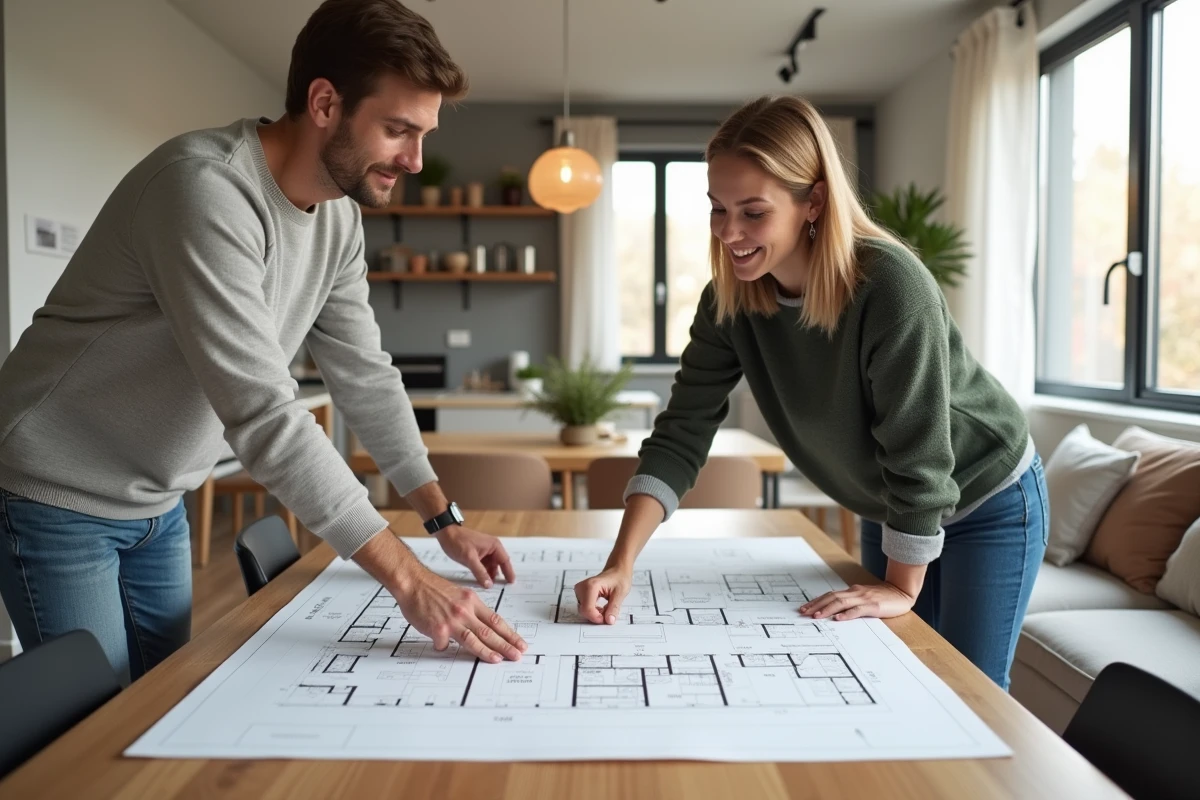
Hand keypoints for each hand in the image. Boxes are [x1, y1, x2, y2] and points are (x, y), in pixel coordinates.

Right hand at [391, 568, 526, 662]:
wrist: (412, 582)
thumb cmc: (432, 588)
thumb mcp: (458, 594)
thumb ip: (469, 610)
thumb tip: (478, 626)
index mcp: (472, 601)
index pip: (495, 620)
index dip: (509, 634)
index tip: (519, 643)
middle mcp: (465, 611)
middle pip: (489, 631)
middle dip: (506, 645)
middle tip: (517, 655)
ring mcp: (451, 620)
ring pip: (474, 639)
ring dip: (488, 651)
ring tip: (499, 660)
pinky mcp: (437, 628)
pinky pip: (444, 644)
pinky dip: (443, 647)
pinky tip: (441, 647)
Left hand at [435, 526, 515, 588]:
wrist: (445, 534)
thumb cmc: (458, 542)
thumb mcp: (469, 558)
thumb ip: (480, 572)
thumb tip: (489, 585)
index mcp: (494, 546)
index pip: (505, 561)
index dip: (509, 572)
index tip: (511, 583)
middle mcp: (492, 549)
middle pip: (498, 565)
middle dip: (499, 576)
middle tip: (500, 590)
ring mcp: (484, 552)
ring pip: (490, 567)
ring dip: (490, 576)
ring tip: (489, 588)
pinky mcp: (477, 555)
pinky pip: (483, 567)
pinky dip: (483, 573)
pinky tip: (481, 581)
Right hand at [574, 567, 632, 624]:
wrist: (617, 570)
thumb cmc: (619, 577)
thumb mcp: (620, 593)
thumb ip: (614, 608)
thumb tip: (609, 620)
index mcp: (591, 586)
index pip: (587, 609)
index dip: (597, 618)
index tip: (606, 619)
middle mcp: (583, 587)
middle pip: (584, 610)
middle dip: (596, 616)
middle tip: (608, 613)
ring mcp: (580, 590)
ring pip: (583, 610)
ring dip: (594, 613)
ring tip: (605, 608)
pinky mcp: (580, 593)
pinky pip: (584, 607)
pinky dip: (592, 610)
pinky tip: (600, 607)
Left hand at [799, 582, 916, 621]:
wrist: (902, 592)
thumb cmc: (882, 597)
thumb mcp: (863, 599)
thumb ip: (851, 603)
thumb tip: (834, 612)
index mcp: (852, 591)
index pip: (830, 595)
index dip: (816, 601)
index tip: (804, 608)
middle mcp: (855, 593)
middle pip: (832, 597)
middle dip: (816, 605)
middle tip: (804, 612)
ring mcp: (864, 598)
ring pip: (841, 602)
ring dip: (827, 609)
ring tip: (816, 616)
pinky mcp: (873, 605)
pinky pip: (858, 610)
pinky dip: (847, 614)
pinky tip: (839, 619)